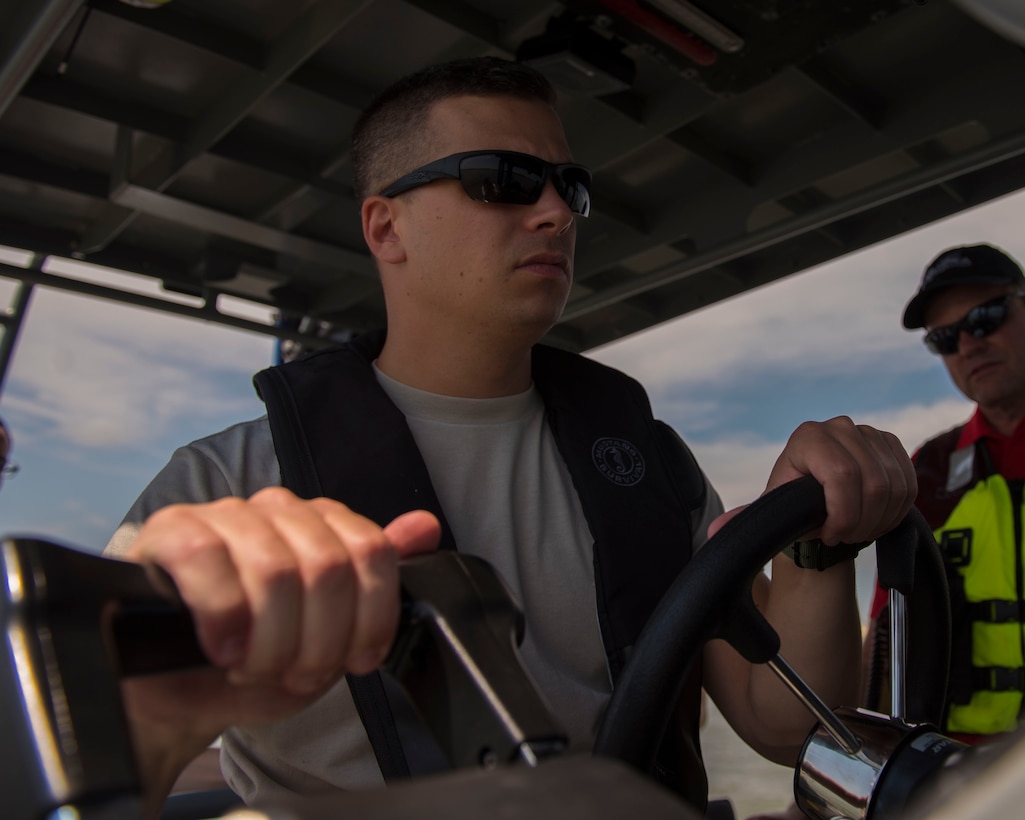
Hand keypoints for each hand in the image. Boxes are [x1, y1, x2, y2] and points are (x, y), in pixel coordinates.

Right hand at [120, 488, 440, 808]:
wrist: (180, 696)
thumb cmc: (256, 660)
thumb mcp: (329, 637)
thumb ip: (376, 582)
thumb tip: (424, 526)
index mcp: (323, 525)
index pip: (372, 552)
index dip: (369, 619)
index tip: (352, 662)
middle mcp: (278, 510)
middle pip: (328, 567)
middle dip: (317, 644)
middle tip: (293, 673)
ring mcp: (224, 515)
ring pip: (274, 569)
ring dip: (270, 642)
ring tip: (254, 666)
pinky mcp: (171, 531)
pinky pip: (207, 558)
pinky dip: (223, 616)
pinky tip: (222, 648)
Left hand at [709, 417, 914, 544]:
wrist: (817, 502)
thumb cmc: (793, 507)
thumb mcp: (772, 511)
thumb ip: (749, 520)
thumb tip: (717, 531)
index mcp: (807, 437)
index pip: (841, 475)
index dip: (842, 514)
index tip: (831, 534)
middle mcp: (839, 426)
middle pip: (872, 482)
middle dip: (862, 521)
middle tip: (846, 536)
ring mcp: (868, 432)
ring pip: (894, 485)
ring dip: (880, 518)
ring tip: (858, 530)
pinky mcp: (891, 444)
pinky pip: (908, 482)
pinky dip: (897, 509)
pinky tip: (877, 518)